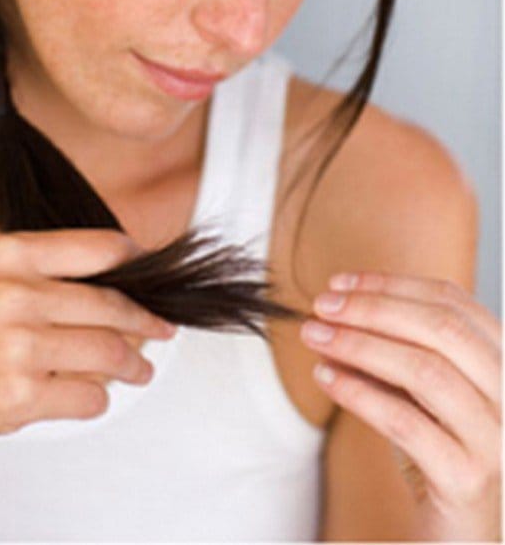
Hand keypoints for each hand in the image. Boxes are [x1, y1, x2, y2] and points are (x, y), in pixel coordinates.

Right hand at [0, 230, 175, 474]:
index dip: (136, 263)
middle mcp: (15, 293)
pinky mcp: (18, 396)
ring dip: (134, 366)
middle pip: (113, 305)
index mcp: (7, 253)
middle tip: (161, 330)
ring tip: (139, 370)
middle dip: (147, 323)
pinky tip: (87, 395)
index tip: (151, 274)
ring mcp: (18, 345)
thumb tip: (107, 284)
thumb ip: (37, 272)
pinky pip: (89, 397)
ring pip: (110, 352)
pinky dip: (96, 399)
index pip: (100, 247)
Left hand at [299, 271, 501, 541]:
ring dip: (359, 345)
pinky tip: (326, 377)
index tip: (341, 282)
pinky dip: (360, 392)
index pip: (453, 303)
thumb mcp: (425, 392)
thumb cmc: (440, 457)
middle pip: (442, 329)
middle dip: (373, 308)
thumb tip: (340, 305)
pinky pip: (407, 423)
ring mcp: (496, 441)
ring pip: (426, 370)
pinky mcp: (468, 481)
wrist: (458, 540)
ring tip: (315, 337)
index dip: (393, 285)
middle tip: (322, 305)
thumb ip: (399, 348)